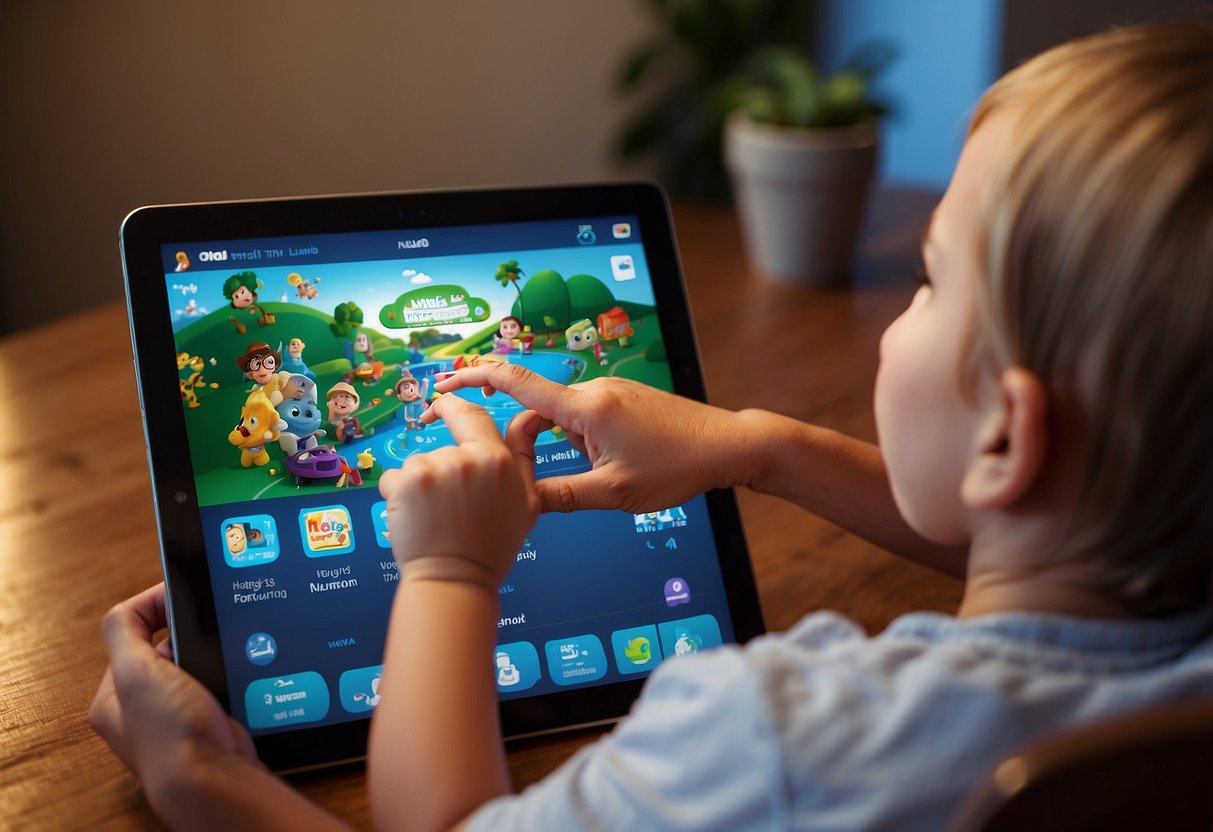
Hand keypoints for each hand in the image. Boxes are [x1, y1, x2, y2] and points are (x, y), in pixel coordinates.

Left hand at [89, 583, 260, 806]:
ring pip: (195, 667)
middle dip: (189, 640)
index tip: (186, 599)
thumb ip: (125, 630)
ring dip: (210, 659)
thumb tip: (143, 600)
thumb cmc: (170, 734)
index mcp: (114, 696)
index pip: (131, 633)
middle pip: (167, 649)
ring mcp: (176, 718)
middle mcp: (141, 709)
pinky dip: (227, 678)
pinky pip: (218, 686)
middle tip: (206, 639)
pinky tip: (236, 678)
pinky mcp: (208, 725)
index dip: (158, 611)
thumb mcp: (135, 670)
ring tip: (221, 662)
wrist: (213, 777)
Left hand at [380, 392, 541, 585]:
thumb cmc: (493, 543)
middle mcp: (465, 460)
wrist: (456, 579)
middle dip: (443, 473)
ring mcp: (432, 470)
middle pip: (443, 450)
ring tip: (435, 518)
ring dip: (420, 487)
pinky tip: (416, 519)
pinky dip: (398, 496)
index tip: (439, 410)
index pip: (470, 413)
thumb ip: (524, 453)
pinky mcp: (404, 484)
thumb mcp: (525, 499)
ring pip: (418, 465)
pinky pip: (394, 479)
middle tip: (451, 509)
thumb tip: (529, 415)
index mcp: (496, 459)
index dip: (450, 408)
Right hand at [427, 363, 750, 513]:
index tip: (445, 379)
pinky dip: (582, 442)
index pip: (517, 384)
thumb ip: (561, 496)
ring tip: (605, 476)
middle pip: (537, 413)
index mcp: (586, 408)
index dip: (475, 378)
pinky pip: (586, 419)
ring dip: (564, 450)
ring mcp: (611, 392)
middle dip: (529, 446)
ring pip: (563, 421)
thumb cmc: (677, 467)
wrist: (727, 445)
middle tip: (540, 484)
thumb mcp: (615, 493)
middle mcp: (595, 391)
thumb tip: (519, 503)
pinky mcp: (624, 399)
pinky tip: (617, 465)